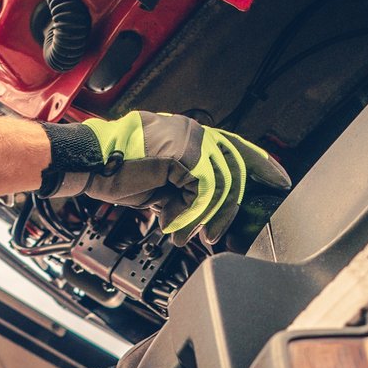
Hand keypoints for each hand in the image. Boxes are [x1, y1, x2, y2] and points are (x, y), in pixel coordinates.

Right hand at [41, 112, 290, 244]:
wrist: (88, 164)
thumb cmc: (112, 171)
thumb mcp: (156, 181)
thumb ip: (182, 188)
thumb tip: (201, 212)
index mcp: (188, 134)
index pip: (233, 146)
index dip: (259, 163)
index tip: (278, 178)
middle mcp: (192, 132)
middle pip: (235, 165)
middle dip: (237, 203)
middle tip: (225, 230)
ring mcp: (189, 141)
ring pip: (221, 183)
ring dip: (209, 216)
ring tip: (194, 234)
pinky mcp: (182, 155)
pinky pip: (204, 190)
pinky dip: (194, 213)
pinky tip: (178, 225)